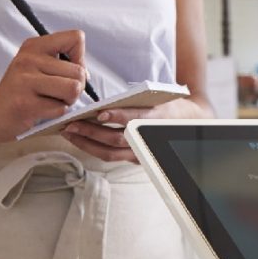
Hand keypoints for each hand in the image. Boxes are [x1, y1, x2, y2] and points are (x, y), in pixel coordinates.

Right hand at [0, 30, 88, 141]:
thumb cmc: (22, 91)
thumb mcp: (38, 66)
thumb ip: (64, 64)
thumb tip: (86, 75)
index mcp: (35, 46)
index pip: (76, 38)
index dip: (80, 58)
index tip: (67, 70)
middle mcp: (29, 59)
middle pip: (79, 71)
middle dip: (76, 87)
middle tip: (58, 93)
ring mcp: (26, 81)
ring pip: (74, 88)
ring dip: (68, 101)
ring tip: (52, 101)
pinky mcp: (26, 103)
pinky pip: (61, 108)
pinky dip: (57, 113)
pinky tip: (41, 111)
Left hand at [61, 90, 211, 162]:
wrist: (187, 126)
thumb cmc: (169, 108)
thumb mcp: (160, 99)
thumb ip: (138, 101)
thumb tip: (106, 104)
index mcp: (157, 120)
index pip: (136, 120)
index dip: (118, 117)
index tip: (101, 112)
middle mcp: (148, 139)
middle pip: (116, 140)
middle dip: (91, 132)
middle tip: (71, 124)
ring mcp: (141, 153)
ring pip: (109, 153)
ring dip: (86, 143)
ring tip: (69, 132)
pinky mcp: (135, 159)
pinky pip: (110, 156)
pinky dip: (92, 148)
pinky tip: (80, 140)